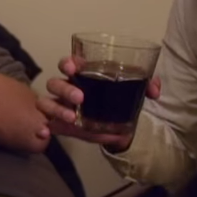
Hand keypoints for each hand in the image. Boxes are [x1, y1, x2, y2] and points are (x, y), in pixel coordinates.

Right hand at [37, 56, 161, 150]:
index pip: (68, 63)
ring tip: (72, 118)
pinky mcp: (58, 124)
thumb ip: (145, 86)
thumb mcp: (132, 91)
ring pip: (46, 102)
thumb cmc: (117, 99)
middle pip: (55, 83)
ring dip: (56, 109)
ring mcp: (60, 106)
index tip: (73, 67)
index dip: (68, 63)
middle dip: (65, 88)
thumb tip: (154, 90)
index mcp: (82, 75)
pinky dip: (42, 127)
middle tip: (81, 98)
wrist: (116, 125)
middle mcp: (67, 88)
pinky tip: (45, 132)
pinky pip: (45, 124)